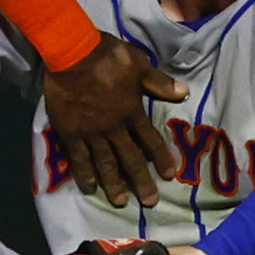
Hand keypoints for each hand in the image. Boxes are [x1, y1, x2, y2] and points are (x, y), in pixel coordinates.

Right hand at [42, 34, 187, 207]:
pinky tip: (90, 187)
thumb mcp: (138, 64)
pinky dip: (84, 174)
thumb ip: (159, 83)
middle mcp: (113, 128)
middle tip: (150, 201)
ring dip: (114, 184)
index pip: (150, 140)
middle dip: (141, 181)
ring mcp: (91, 133)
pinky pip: (78, 158)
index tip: (169, 175)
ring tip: (120, 201)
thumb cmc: (107, 56)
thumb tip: (184, 93)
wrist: (72, 53)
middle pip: (130, 159)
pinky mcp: (70, 133)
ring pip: (105, 164)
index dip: (160, 158)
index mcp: (132, 112)